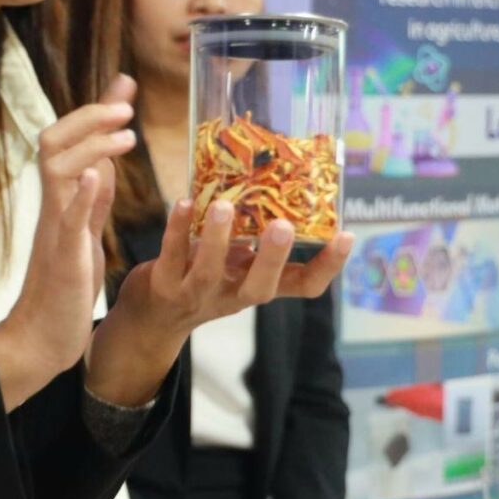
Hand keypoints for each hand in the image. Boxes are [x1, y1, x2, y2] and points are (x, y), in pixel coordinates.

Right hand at [0, 76, 135, 410]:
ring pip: (57, 169)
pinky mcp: (61, 256)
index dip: (97, 109)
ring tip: (125, 135)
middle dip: (89, 116)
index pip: (71, 139)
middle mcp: (55, 205)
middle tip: (124, 103)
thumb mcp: (84, 228)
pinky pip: (65, 218)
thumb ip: (94, 193)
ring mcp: (54, 228)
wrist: (43, 336)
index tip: (125, 81)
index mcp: (65, 197)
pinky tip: (97, 174)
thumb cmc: (65, 283)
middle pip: (55, 142)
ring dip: (91, 146)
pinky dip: (81, 194)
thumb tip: (106, 157)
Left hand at [87, 201, 353, 404]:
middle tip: (284, 227)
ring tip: (225, 206)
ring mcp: (197, 296)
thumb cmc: (202, 276)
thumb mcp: (236, 262)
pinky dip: (177, 230)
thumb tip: (279, 184)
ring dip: (218, 240)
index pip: (303, 286)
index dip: (327, 267)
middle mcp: (232, 296)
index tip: (347, 236)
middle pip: (260, 288)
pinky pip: (171, 257)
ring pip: (210, 274)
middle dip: (273, 259)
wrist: (151, 314)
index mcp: (257, 285)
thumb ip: (254, 235)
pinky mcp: (163, 287)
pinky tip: (184, 203)